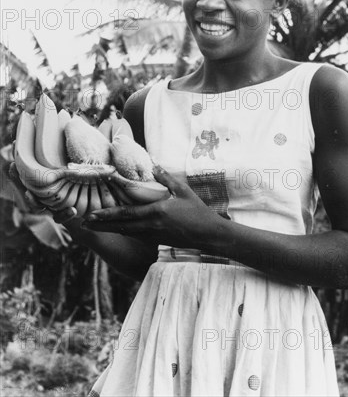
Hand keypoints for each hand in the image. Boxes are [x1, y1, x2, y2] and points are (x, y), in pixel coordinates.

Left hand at [82, 167, 225, 248]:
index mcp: (156, 212)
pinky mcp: (156, 240)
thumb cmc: (197, 211)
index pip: (127, 213)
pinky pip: (135, 235)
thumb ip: (166, 178)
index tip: (92, 213)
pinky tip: (115, 229)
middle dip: (101, 224)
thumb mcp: (183, 191)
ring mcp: (153, 235)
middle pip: (121, 226)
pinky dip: (123, 231)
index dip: (108, 213)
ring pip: (126, 232)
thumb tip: (154, 164)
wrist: (208, 235)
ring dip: (109, 229)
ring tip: (93, 226)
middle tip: (84, 223)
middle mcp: (151, 225)